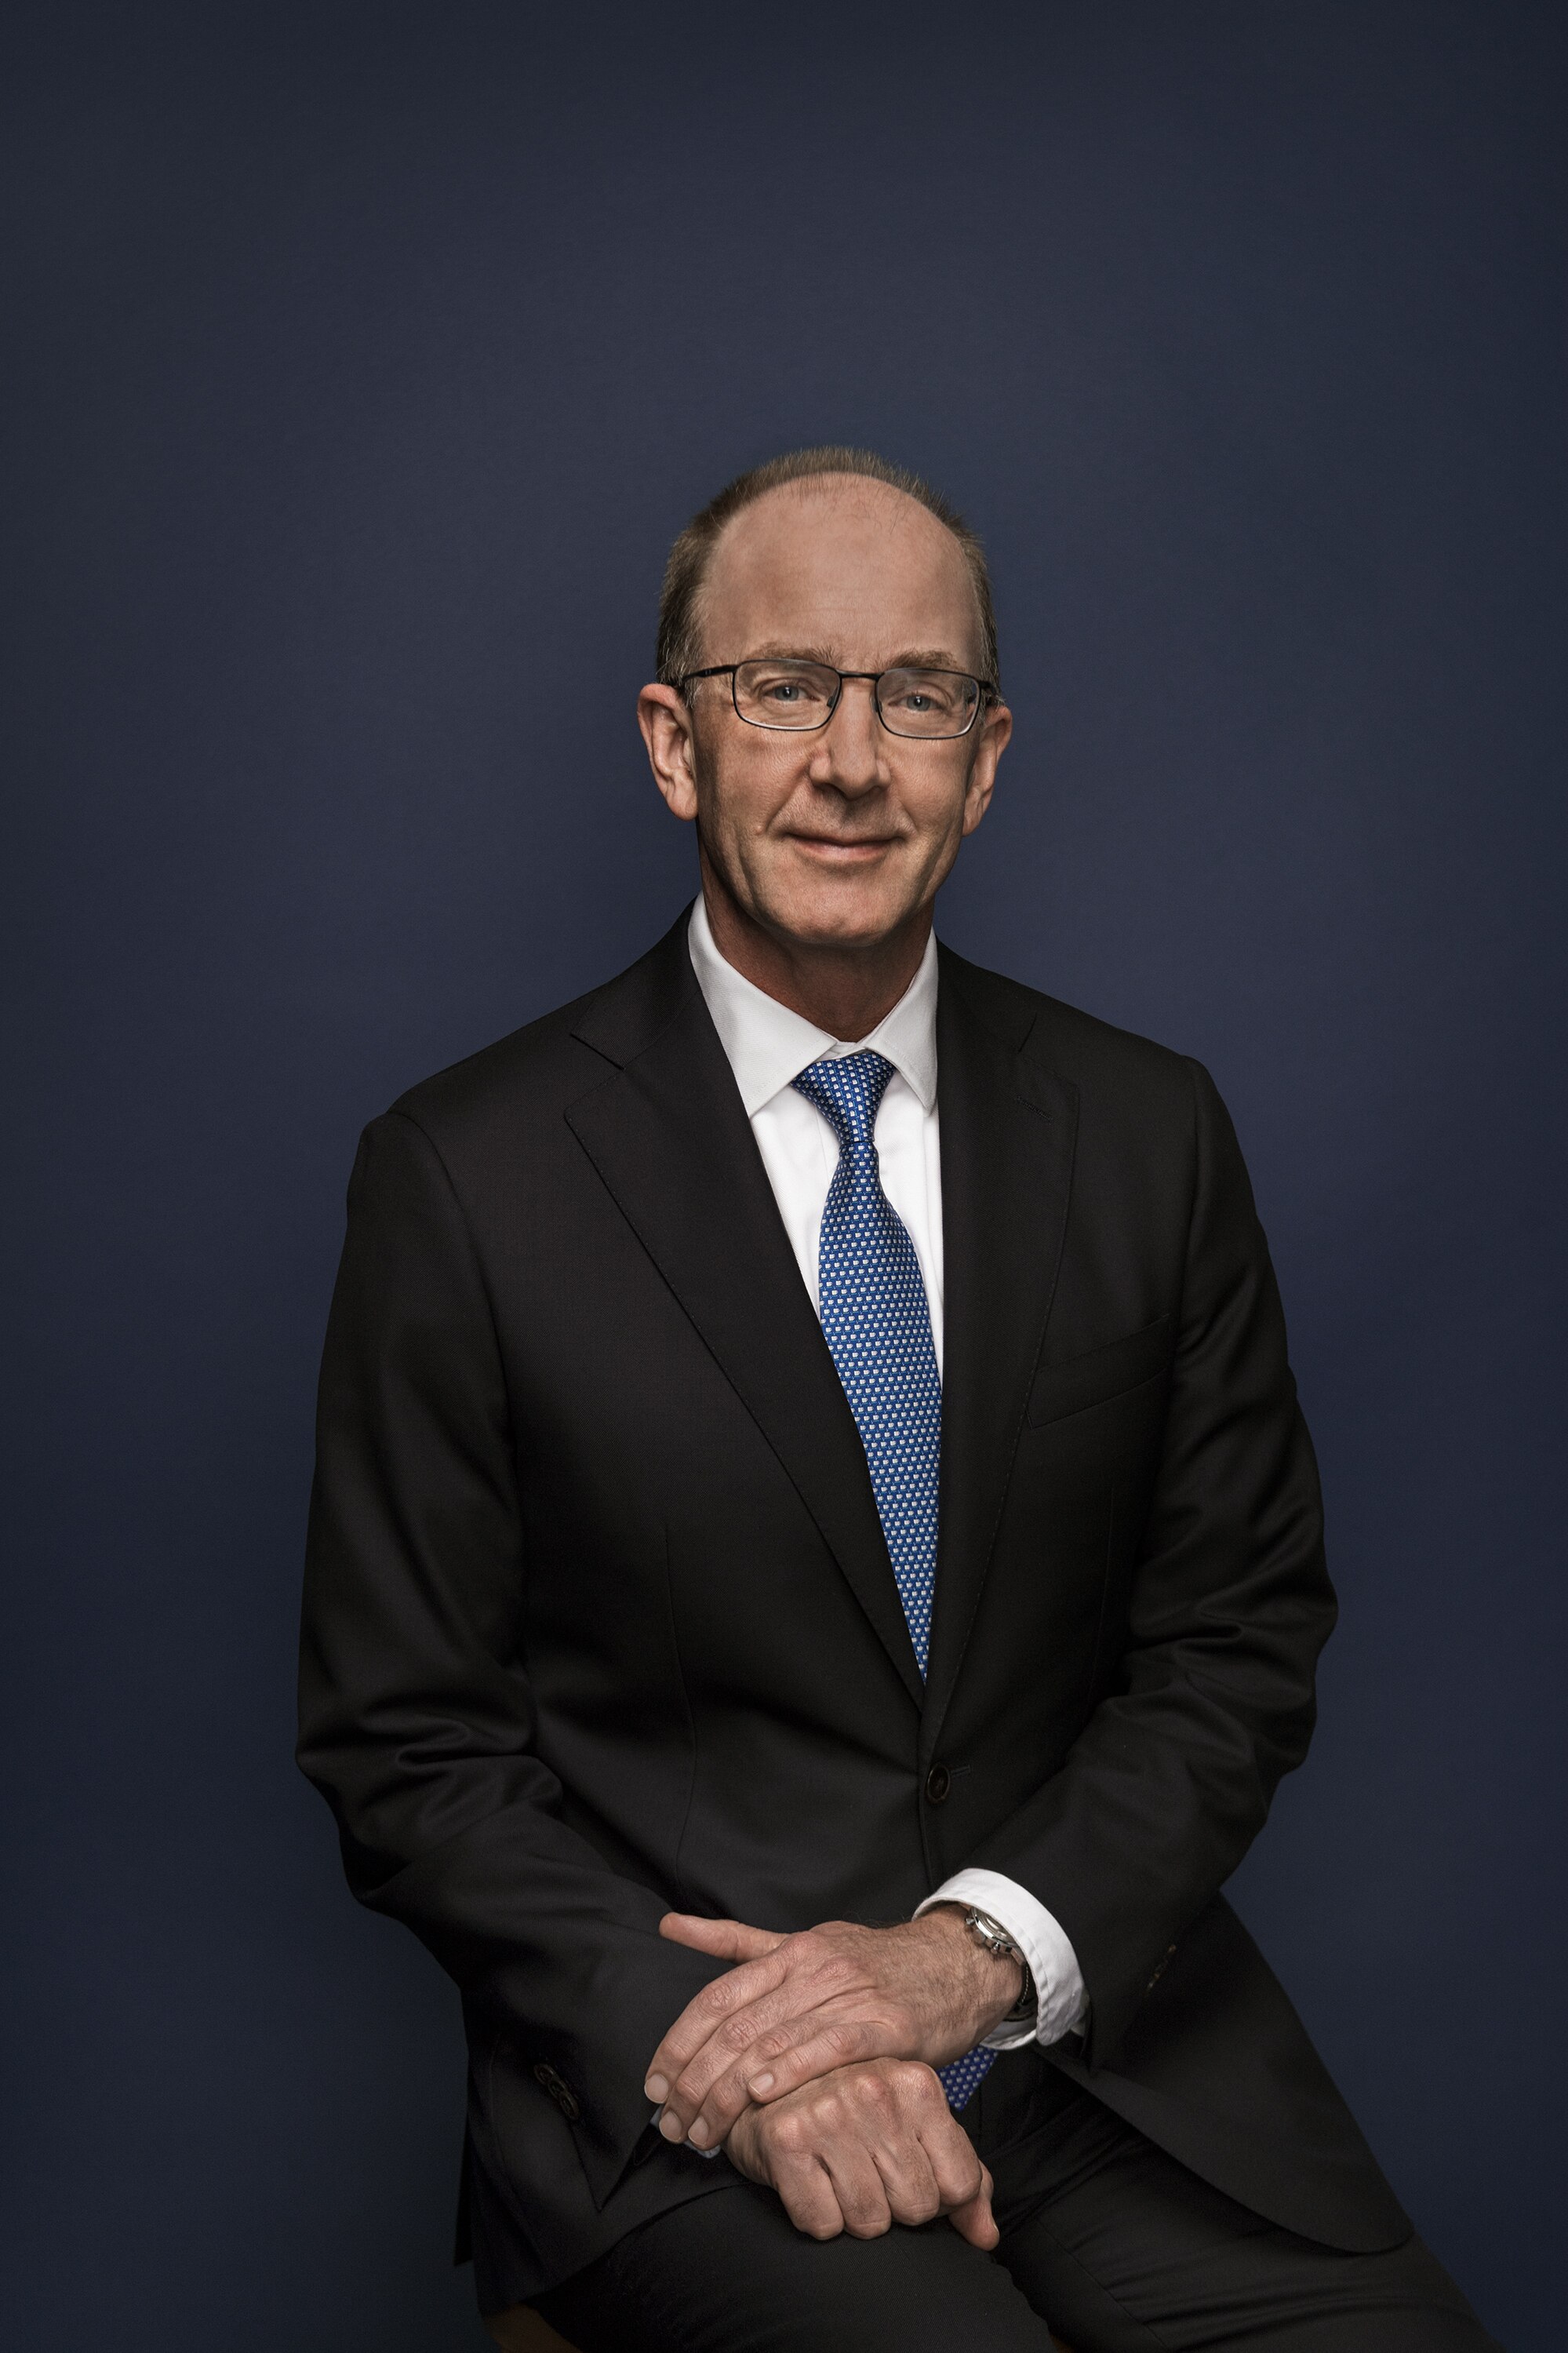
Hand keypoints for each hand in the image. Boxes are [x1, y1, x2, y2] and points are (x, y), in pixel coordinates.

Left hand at [644, 1907, 1023, 2149]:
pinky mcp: (886, 2023)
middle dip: (695, 2081)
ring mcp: (850, 1994)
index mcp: (787, 1952)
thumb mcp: (804, 1942)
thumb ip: (737, 1942)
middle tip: (672, 2124)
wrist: (953, 1963)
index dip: (678, 2044)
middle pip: (736, 2026)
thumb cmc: (872, 1962)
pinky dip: (791, 2070)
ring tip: (703, 2131)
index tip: (655, 2087)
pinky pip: (829, 2047)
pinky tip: (761, 2096)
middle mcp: (812, 1968)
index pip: (716, 1998)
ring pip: (773, 2042)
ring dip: (730, 2093)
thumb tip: (669, 1926)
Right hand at [724, 2056, 998, 2246]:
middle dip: (895, 2208)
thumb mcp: (914, 2130)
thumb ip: (961, 2179)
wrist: (764, 2091)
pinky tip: (810, 2181)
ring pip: (870, 2221)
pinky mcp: (786, 2140)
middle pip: (917, 2206)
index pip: (960, 2183)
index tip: (909, 2176)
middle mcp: (874, 2089)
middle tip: (868, 2175)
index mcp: (917, 2082)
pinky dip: (817, 2217)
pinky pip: (823, 2224)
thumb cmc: (851, 2116)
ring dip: (854, 2215)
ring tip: (838, 2176)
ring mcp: (828, 2112)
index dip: (937, 2197)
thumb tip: (986, 2237)